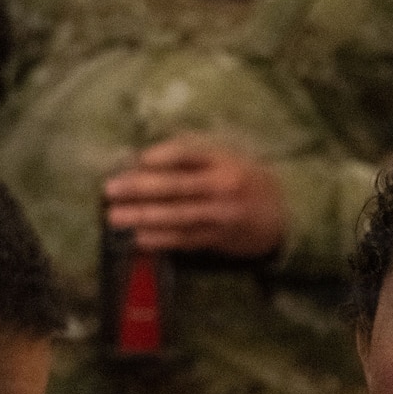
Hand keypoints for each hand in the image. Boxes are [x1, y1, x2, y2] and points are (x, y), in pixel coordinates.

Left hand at [102, 134, 286, 257]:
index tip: (139, 159)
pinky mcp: (219, 239)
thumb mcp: (228, 157)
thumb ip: (193, 155)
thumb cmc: (245, 179)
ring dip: (144, 217)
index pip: (190, 153)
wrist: (282, 215)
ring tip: (116, 217)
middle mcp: (223, 187)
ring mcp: (222, 216)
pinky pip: (187, 239)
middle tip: (110, 190)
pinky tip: (141, 239)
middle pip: (177, 187)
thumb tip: (145, 159)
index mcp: (224, 160)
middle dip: (140, 189)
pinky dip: (163, 240)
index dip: (164, 156)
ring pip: (178, 216)